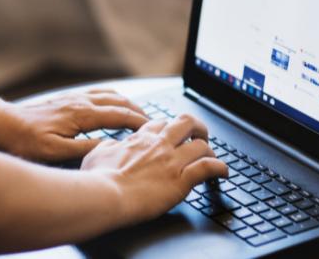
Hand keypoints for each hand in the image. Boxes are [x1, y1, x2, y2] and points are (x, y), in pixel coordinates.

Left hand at [0, 90, 148, 161]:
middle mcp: (81, 101)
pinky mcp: (67, 98)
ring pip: (110, 94)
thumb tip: (113, 147)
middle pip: (120, 101)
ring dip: (127, 102)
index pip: (121, 115)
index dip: (140, 122)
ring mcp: (74, 97)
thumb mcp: (58, 152)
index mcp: (82, 114)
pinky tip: (112, 104)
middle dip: (139, 110)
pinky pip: (97, 93)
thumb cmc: (27, 141)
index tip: (154, 129)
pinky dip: (112, 97)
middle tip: (152, 122)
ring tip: (137, 113)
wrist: (4, 125)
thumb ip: (88, 148)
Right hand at [81, 114, 227, 226]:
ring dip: (209, 151)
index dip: (169, 128)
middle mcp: (158, 145)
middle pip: (185, 123)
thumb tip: (111, 145)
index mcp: (139, 139)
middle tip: (199, 136)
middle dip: (196, 128)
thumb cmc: (97, 179)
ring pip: (201, 145)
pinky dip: (220, 169)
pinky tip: (223, 173)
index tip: (171, 135)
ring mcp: (171, 161)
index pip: (160, 124)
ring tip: (211, 157)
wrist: (104, 195)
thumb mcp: (96, 154)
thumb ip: (108, 147)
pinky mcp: (181, 180)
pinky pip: (208, 167)